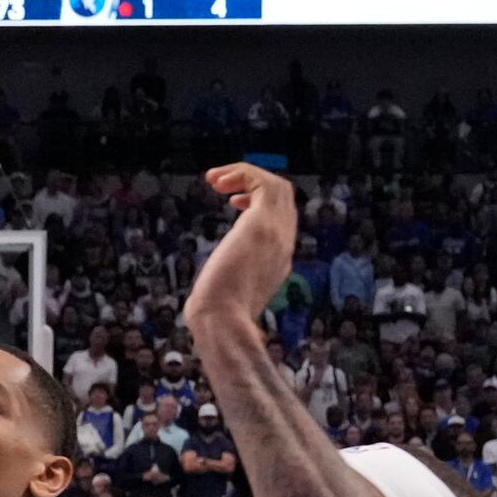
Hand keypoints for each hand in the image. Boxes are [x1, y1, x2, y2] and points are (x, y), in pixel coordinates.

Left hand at [187, 163, 299, 333]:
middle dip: (252, 183)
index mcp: (278, 259)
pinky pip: (263, 183)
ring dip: (246, 175)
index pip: (282, 218)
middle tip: (220, 184)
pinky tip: (219, 181)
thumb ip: (230, 278)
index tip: (233, 201)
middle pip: (283, 198)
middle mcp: (284, 243)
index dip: (259, 202)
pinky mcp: (262, 225)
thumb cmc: (215, 314)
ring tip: (215, 179)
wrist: (222, 322)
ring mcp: (277, 233)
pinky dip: (242, 174)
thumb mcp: (227, 291)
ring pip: (277, 186)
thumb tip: (213, 286)